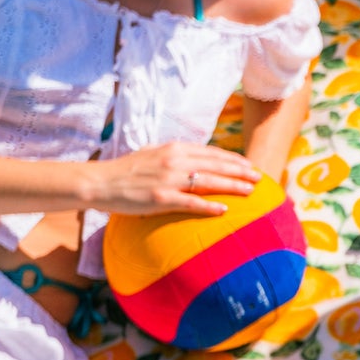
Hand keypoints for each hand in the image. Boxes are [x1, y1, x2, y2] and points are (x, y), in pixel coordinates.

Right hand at [94, 142, 261, 216]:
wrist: (100, 181)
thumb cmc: (126, 170)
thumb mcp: (152, 153)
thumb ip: (174, 154)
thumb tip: (194, 156)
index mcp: (174, 148)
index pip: (211, 152)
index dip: (233, 159)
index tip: (248, 165)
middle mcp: (174, 160)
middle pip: (216, 165)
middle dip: (241, 171)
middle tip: (259, 178)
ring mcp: (168, 179)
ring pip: (209, 181)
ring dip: (233, 186)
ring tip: (250, 191)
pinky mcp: (161, 198)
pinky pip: (191, 202)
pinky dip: (209, 205)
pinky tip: (224, 210)